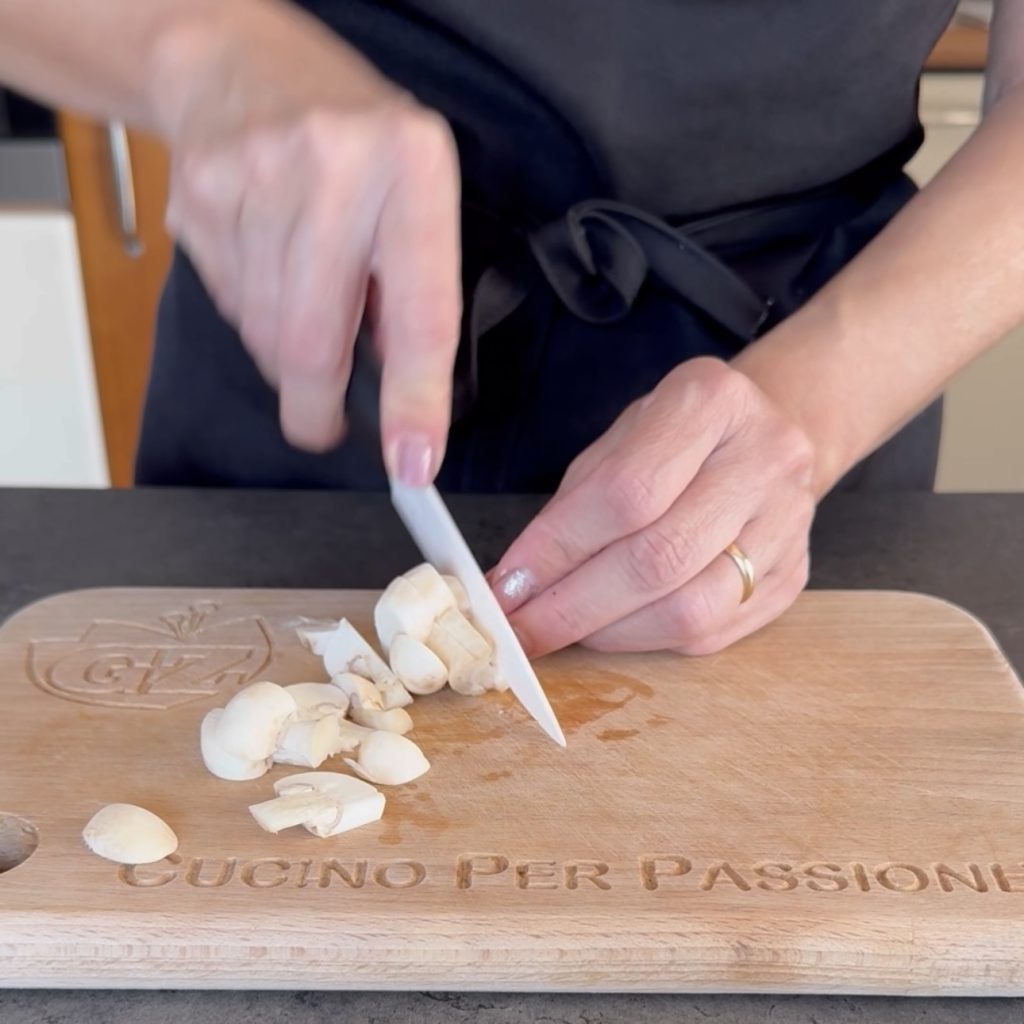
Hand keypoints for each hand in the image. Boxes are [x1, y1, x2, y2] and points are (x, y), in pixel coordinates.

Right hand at [150, 3, 460, 479]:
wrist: (241, 66)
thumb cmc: (353, 145)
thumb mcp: (415, 197)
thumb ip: (412, 292)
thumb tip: (404, 402)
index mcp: (411, 168)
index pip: (419, 312)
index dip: (415, 401)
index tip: (412, 465)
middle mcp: (333, 166)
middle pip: (314, 341)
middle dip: (318, 409)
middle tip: (326, 426)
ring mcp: (253, 178)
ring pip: (265, 334)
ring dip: (287, 356)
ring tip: (303, 306)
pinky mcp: (197, 198)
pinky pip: (230, 308)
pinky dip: (254, 317)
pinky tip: (266, 269)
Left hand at [489, 358, 816, 655]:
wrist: (770, 434)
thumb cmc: (677, 437)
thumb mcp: (621, 439)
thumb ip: (574, 504)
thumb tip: (517, 584)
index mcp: (710, 402)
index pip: (624, 493)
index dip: (556, 549)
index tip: (505, 587)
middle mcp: (764, 458)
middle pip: (659, 557)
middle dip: (573, 606)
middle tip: (521, 631)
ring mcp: (790, 522)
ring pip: (691, 609)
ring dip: (610, 633)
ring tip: (563, 631)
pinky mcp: (795, 576)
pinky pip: (712, 633)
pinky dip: (648, 641)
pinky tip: (611, 630)